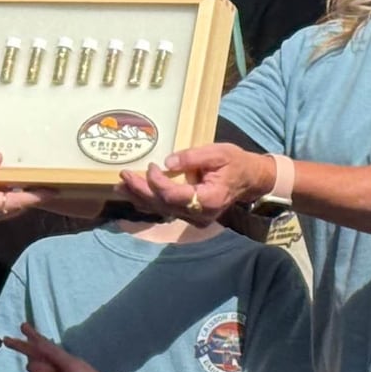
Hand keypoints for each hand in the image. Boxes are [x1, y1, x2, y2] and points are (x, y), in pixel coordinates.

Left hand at [118, 144, 273, 222]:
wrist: (250, 180)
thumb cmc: (236, 163)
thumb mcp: (218, 153)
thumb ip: (193, 157)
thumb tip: (168, 161)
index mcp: (208, 199)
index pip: (174, 195)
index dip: (157, 183)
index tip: (150, 166)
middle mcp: (199, 214)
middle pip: (162, 205)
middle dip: (140, 190)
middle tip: (123, 176)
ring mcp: (194, 218)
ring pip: (160, 210)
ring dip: (139, 197)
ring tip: (120, 185)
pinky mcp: (188, 215)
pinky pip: (164, 209)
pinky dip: (148, 200)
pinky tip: (132, 192)